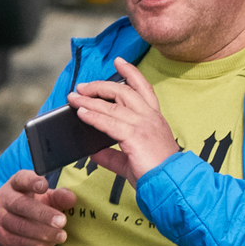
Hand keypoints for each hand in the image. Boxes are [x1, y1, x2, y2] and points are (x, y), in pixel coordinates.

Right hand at [0, 168, 76, 245]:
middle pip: (20, 204)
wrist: (9, 225)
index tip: (44, 186)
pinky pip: (18, 241)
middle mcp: (4, 199)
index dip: (31, 181)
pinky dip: (37, 243)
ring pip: (20, 226)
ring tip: (61, 236)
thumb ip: (59, 196)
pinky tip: (51, 242)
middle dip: (43, 214)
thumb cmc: (32, 205)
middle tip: (62, 221)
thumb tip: (71, 198)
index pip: (21, 179)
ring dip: (43, 232)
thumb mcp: (46, 197)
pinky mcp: (0, 236)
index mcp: (16, 185)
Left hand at [70, 57, 179, 185]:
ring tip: (73, 98)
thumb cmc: (157, 173)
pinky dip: (93, 116)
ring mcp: (144, 125)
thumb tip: (94, 152)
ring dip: (89, 100)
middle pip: (123, 91)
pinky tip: (81, 113)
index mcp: (155, 120)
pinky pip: (109, 122)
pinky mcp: (135, 136)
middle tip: (82, 87)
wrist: (171, 184)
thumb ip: (113, 155)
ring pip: (112, 105)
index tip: (119, 62)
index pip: (143, 89)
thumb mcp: (132, 160)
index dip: (131, 73)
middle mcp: (151, 118)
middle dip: (100, 86)